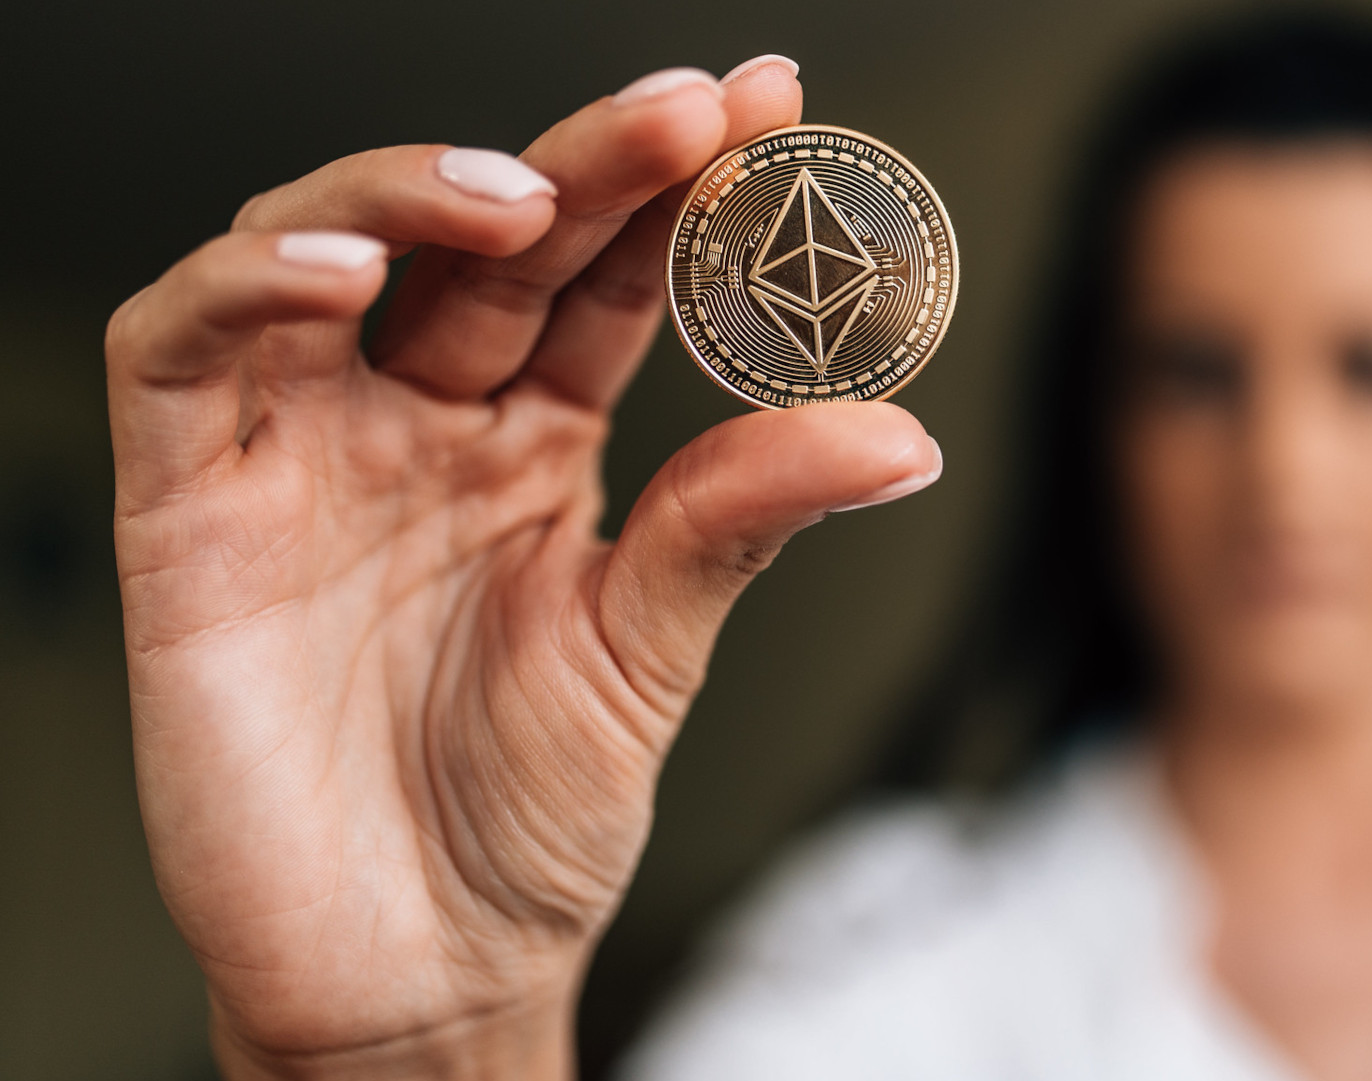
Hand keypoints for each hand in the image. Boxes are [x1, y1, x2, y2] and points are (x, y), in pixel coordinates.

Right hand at [107, 58, 939, 1079]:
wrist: (418, 974)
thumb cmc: (524, 824)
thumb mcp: (648, 656)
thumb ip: (741, 522)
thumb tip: (897, 431)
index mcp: (536, 450)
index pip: (604, 278)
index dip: (675, 190)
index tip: (768, 106)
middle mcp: (419, 429)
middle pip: (485, 243)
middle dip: (582, 159)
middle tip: (683, 112)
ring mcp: (303, 459)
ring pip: (319, 252)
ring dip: (407, 192)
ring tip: (519, 191)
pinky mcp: (190, 515)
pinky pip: (181, 355)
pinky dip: (244, 291)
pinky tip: (342, 278)